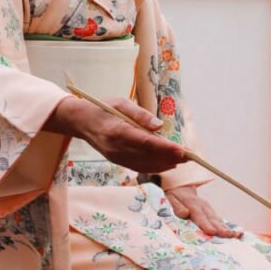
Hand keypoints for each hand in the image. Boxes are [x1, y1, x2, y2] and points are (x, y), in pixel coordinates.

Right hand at [46, 96, 187, 173]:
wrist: (80, 121)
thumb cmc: (102, 108)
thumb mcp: (121, 103)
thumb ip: (140, 114)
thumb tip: (160, 125)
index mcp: (117, 131)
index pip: (146, 143)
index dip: (165, 148)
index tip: (182, 149)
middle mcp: (117, 148)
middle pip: (148, 156)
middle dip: (170, 157)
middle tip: (190, 156)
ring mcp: (116, 157)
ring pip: (145, 165)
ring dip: (165, 164)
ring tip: (182, 160)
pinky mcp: (117, 161)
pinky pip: (139, 166)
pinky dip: (155, 166)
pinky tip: (167, 164)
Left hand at [165, 184, 242, 237]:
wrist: (181, 187)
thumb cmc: (174, 196)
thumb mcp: (170, 199)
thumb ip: (177, 207)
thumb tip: (185, 213)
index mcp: (192, 204)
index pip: (199, 215)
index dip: (205, 224)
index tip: (212, 232)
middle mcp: (203, 206)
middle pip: (212, 218)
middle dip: (221, 228)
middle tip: (228, 236)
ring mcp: (208, 209)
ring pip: (217, 219)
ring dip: (226, 227)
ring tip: (235, 235)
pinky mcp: (211, 212)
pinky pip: (219, 220)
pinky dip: (226, 226)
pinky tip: (234, 233)